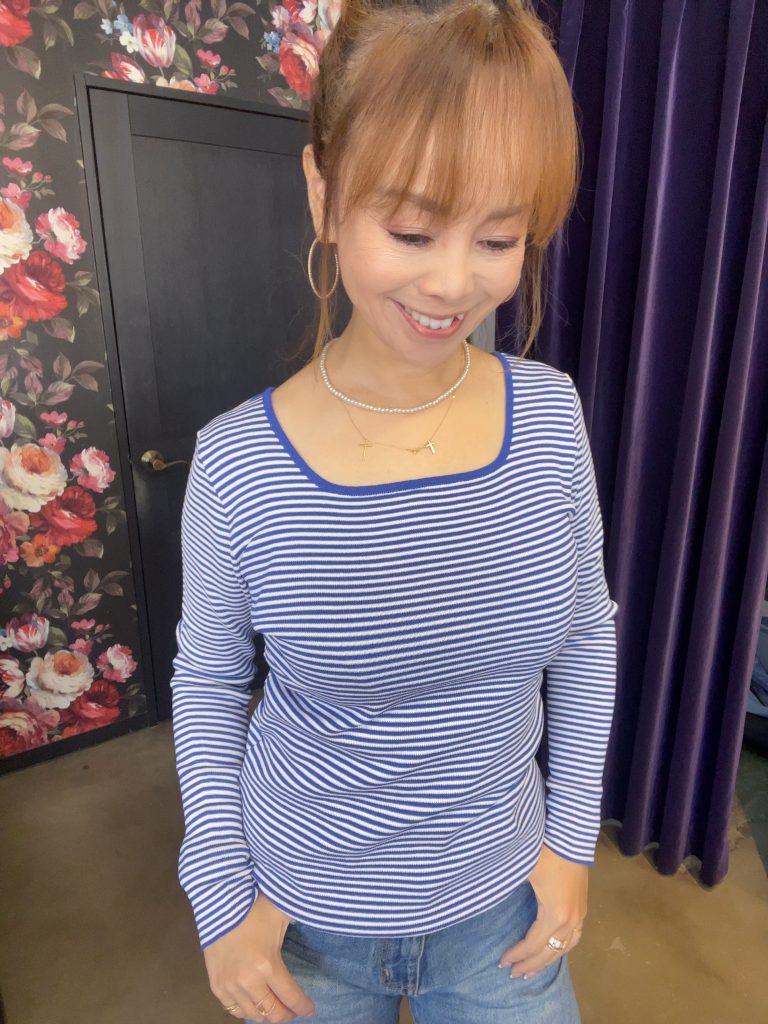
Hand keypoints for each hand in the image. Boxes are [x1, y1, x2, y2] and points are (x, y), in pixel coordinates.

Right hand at [203, 890, 316, 1020]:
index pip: (290, 997)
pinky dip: (247, 1010)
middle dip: (287, 1014)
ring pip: (254, 1015)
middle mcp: (248, 981)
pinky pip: (234, 1010)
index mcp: (267, 965)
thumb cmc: (252, 908)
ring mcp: (230, 986)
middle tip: (292, 1009)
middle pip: (272, 1013)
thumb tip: (322, 920)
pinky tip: (255, 1003)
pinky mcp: (216, 986)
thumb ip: (299, 922)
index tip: (310, 1010)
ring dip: (267, 1014)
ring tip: (275, 1006)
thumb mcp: (281, 914)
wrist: (219, 905)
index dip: (303, 1007)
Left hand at [498, 843, 587, 978]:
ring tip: (532, 969)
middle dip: (531, 964)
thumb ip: (505, 890)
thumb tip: (484, 897)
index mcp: (555, 915)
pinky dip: (562, 948)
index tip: (501, 962)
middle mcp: (571, 920)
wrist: (570, 835)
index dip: (517, 955)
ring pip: (564, 947)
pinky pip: (574, 937)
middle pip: (549, 952)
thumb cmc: (545, 852)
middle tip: (514, 974)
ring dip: (547, 960)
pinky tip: (554, 950)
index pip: (533, 944)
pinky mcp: (583, 906)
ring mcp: (580, 914)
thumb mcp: (522, 871)